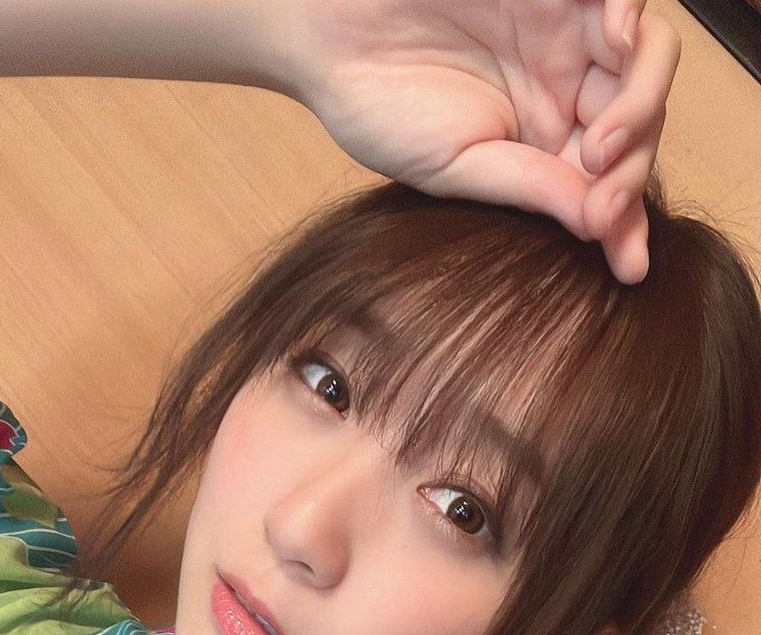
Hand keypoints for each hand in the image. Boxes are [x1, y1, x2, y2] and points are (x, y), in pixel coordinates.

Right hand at [284, 0, 680, 283]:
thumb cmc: (379, 105)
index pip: (605, 186)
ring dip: (643, 106)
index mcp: (540, 144)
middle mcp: (563, 90)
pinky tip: (617, 44)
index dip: (627, 224)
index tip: (630, 267)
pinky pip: (623, 1)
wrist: (330, 35)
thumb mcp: (453, 167)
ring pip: (646, 65)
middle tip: (603, 206)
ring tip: (605, 145)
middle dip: (631, 174)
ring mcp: (567, 35)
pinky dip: (632, 22)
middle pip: (639, 129)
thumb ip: (527, 186)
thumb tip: (598, 227)